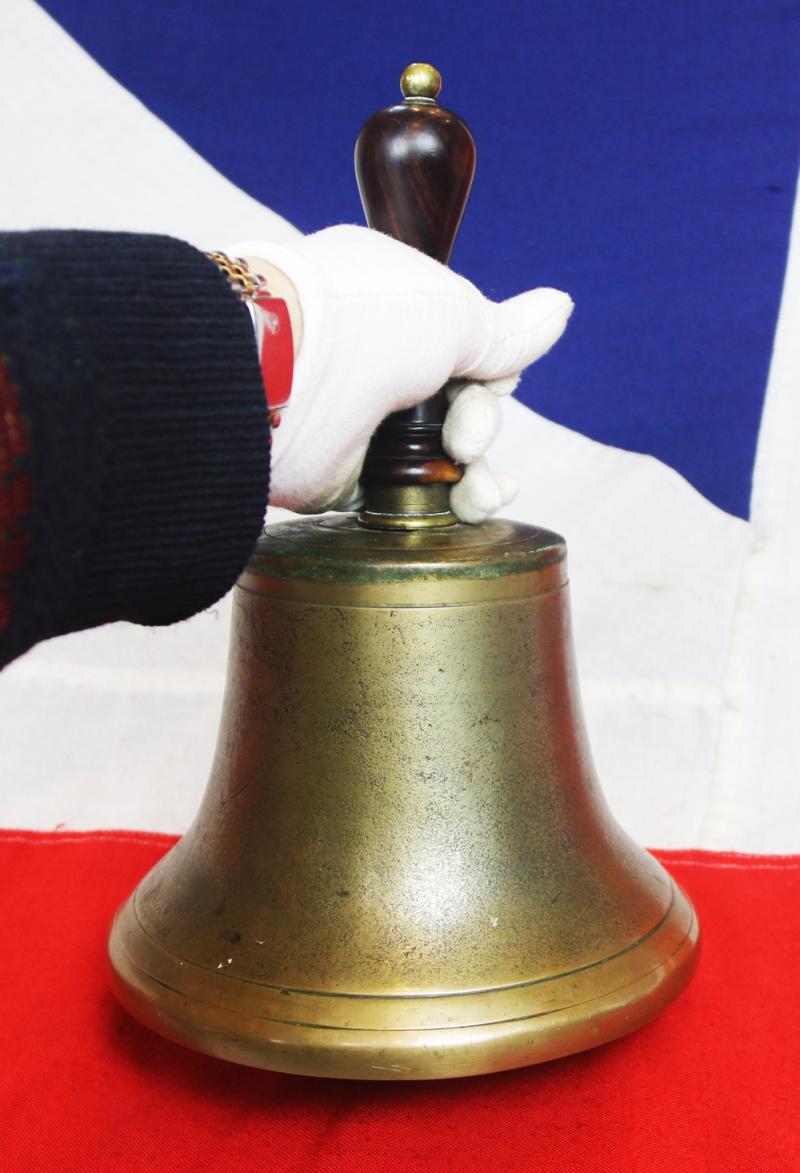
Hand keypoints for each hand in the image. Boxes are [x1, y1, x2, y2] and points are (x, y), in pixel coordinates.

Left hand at [227, 226, 572, 518]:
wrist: (286, 379)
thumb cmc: (369, 324)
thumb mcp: (454, 313)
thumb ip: (504, 331)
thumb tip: (558, 310)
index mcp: (395, 307)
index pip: (463, 344)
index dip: (492, 370)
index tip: (493, 383)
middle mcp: (378, 362)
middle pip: (462, 406)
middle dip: (482, 426)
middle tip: (464, 439)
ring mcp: (363, 422)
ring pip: (444, 456)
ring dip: (479, 475)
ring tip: (480, 491)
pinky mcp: (350, 477)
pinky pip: (415, 494)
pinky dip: (452, 503)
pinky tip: (473, 506)